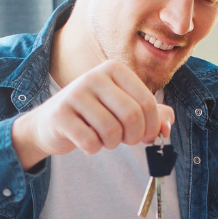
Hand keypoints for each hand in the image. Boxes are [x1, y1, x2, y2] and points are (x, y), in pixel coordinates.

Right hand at [11, 59, 174, 167]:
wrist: (51, 123)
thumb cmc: (94, 116)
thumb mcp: (124, 109)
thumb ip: (152, 115)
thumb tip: (166, 127)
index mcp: (114, 70)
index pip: (147, 102)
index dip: (151, 126)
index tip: (145, 136)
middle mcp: (94, 76)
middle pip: (131, 116)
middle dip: (133, 137)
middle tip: (126, 140)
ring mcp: (75, 94)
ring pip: (111, 131)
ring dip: (112, 143)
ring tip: (105, 138)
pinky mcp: (60, 115)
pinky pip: (90, 142)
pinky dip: (93, 149)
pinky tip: (87, 141)